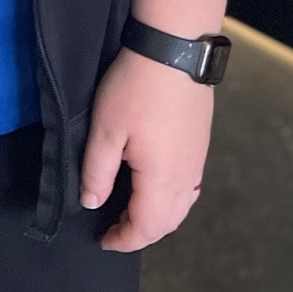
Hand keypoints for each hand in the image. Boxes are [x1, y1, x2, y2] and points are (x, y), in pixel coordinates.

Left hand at [80, 45, 213, 251]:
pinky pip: (189, 187)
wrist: (175, 50)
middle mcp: (186, 177)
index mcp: (162, 180)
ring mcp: (197, 161)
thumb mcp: (105, 131)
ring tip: (131, 211)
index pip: (146, 227)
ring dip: (157, 217)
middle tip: (114, 229)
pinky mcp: (200, 144)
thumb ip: (97, 172)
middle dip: (141, 231)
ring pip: (181, 206)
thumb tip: (92, 203)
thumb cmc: (135, 89)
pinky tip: (156, 186)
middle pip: (167, 222)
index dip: (124, 239)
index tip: (104, 241)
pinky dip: (171, 199)